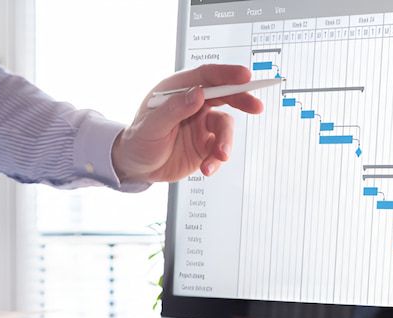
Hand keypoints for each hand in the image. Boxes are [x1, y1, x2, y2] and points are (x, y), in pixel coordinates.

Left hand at [111, 64, 264, 183]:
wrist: (136, 167)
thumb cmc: (139, 141)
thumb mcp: (151, 126)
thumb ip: (174, 109)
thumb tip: (198, 94)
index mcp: (178, 90)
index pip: (206, 76)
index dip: (227, 74)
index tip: (245, 76)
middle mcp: (194, 104)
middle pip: (225, 95)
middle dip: (242, 99)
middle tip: (256, 106)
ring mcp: (201, 124)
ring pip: (224, 127)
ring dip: (225, 142)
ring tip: (219, 157)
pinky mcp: (205, 145)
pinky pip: (219, 149)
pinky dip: (217, 160)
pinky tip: (207, 169)